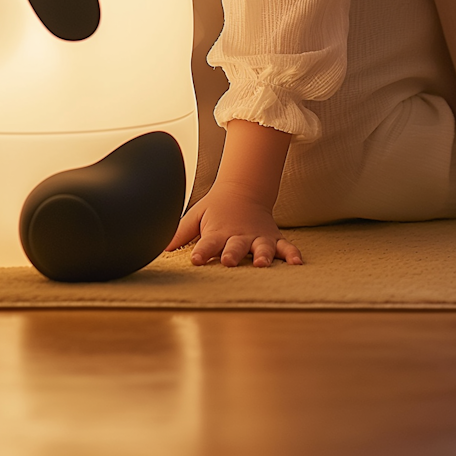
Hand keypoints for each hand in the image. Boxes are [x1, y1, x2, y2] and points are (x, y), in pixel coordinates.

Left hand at [167, 186, 302, 267]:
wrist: (243, 190)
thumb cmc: (216, 209)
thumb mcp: (195, 216)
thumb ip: (179, 233)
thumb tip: (158, 246)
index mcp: (218, 232)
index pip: (207, 244)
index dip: (201, 251)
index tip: (195, 259)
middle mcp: (238, 236)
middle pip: (235, 247)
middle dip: (232, 254)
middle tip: (228, 260)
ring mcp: (257, 237)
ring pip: (262, 248)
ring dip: (262, 256)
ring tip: (262, 264)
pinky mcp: (273, 238)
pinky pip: (286, 247)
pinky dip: (293, 254)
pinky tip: (297, 264)